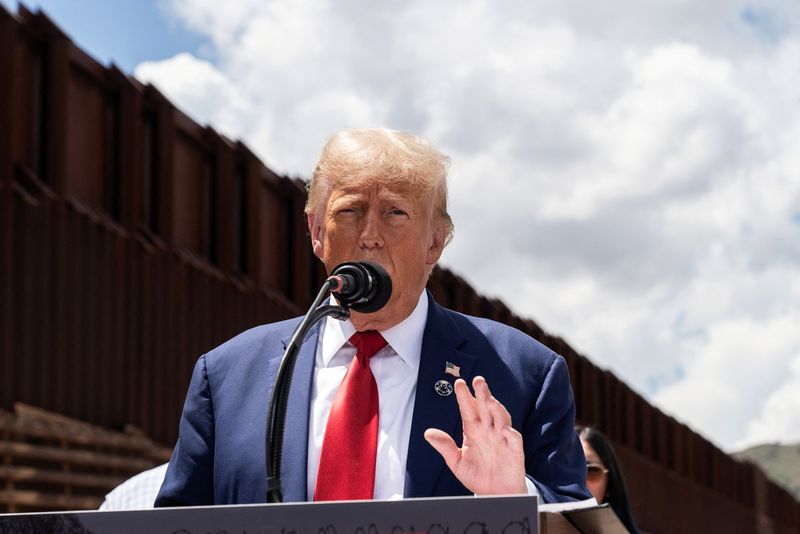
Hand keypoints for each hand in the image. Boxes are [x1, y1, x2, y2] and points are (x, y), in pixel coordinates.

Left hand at [424, 376, 526, 494]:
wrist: (495, 495)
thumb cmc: (478, 475)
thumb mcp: (456, 461)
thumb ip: (445, 446)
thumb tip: (428, 433)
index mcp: (474, 430)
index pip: (469, 409)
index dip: (464, 396)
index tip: (459, 384)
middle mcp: (489, 430)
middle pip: (486, 408)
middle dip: (482, 394)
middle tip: (478, 380)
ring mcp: (502, 438)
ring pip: (500, 418)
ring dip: (496, 408)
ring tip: (489, 399)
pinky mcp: (514, 450)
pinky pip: (513, 438)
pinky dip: (509, 432)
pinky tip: (504, 427)